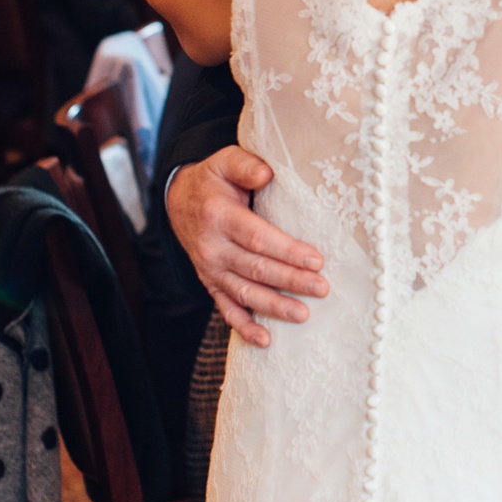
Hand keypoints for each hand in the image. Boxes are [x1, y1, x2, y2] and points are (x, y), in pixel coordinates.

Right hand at [166, 145, 329, 346]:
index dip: (287, 251)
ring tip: (303, 315)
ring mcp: (210, 269)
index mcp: (219, 216)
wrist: (178, 200)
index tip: (316, 260)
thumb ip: (245, 165)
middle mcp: (212, 247)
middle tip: (322, 288)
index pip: (258, 238)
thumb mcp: (224, 161)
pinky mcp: (210, 282)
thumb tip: (266, 174)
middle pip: (256, 268)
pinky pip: (226, 308)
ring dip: (274, 307)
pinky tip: (265, 340)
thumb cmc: (213, 180)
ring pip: (245, 293)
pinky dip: (244, 327)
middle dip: (291, 281)